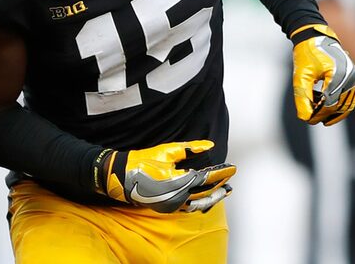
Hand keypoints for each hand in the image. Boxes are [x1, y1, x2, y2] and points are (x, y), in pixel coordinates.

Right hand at [94, 140, 235, 212]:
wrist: (122, 176)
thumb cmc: (143, 161)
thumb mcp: (167, 150)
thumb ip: (190, 148)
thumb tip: (209, 145)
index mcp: (179, 181)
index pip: (207, 178)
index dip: (222, 172)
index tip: (232, 167)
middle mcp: (178, 196)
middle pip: (206, 192)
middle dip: (220, 184)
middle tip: (231, 177)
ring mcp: (173, 204)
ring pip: (200, 203)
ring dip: (214, 196)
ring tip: (225, 190)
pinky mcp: (168, 208)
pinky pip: (190, 207)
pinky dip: (201, 202)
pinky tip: (206, 198)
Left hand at [292, 25, 354, 125]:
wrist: (316, 38)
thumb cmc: (307, 55)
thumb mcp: (301, 76)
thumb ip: (303, 96)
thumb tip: (305, 118)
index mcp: (338, 74)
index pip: (330, 102)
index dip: (319, 114)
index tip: (308, 119)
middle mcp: (351, 76)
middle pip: (339, 105)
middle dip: (325, 114)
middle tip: (311, 119)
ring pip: (347, 104)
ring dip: (332, 111)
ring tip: (316, 112)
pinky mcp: (354, 78)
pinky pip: (349, 98)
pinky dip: (338, 104)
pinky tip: (323, 105)